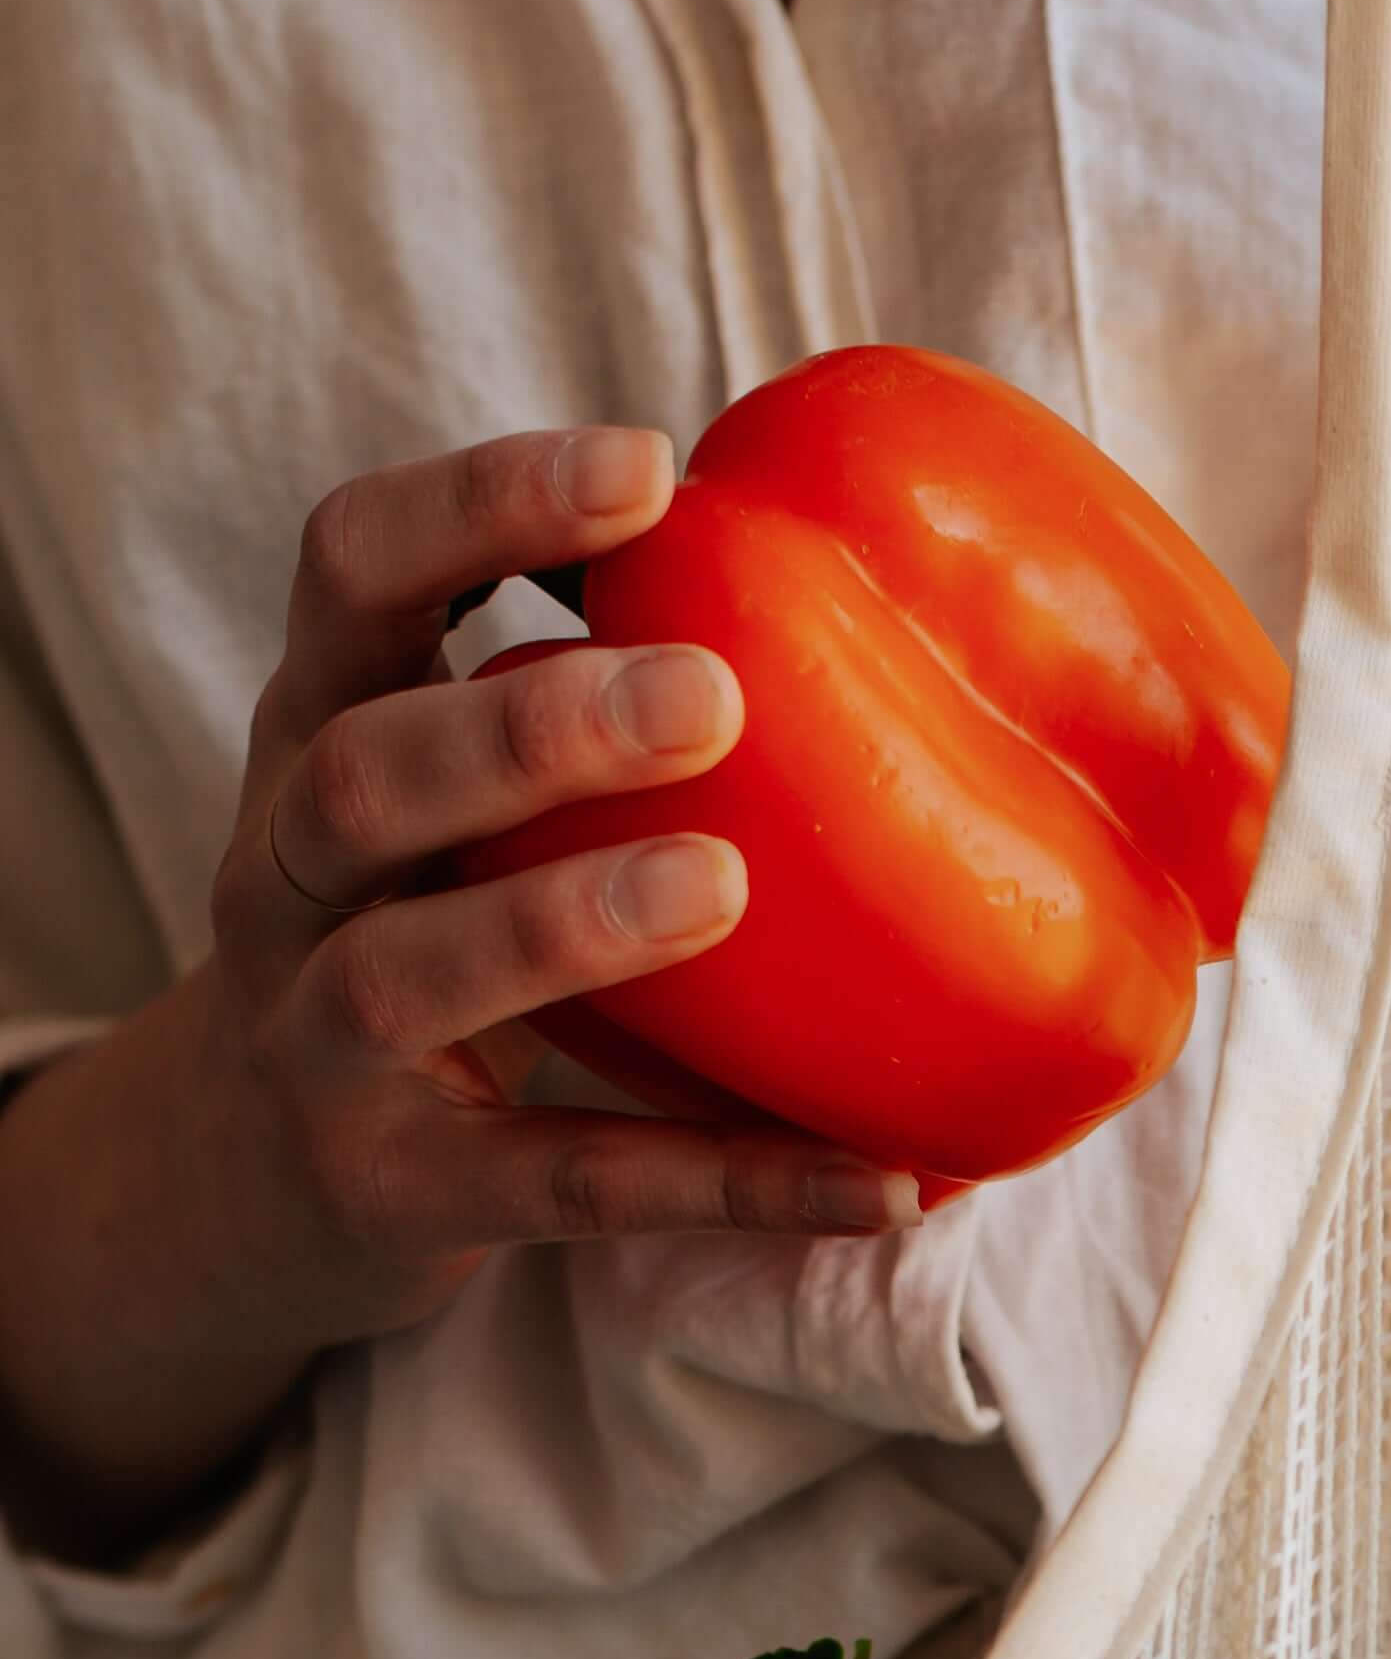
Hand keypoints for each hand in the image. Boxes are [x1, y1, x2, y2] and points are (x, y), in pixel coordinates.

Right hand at [0, 425, 917, 1563]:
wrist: (242, 1180)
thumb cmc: (405, 938)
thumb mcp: (430, 808)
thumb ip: (557, 717)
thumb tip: (838, 598)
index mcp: (317, 735)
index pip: (351, 574)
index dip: (479, 506)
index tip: (643, 468)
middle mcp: (291, 871)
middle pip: (366, 772)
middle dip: (530, 727)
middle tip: (710, 694)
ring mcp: (321, 1038)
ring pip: (410, 969)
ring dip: (567, 920)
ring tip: (724, 884)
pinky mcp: (394, 1190)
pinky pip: (566, 1185)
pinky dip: (728, 1185)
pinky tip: (881, 1184)